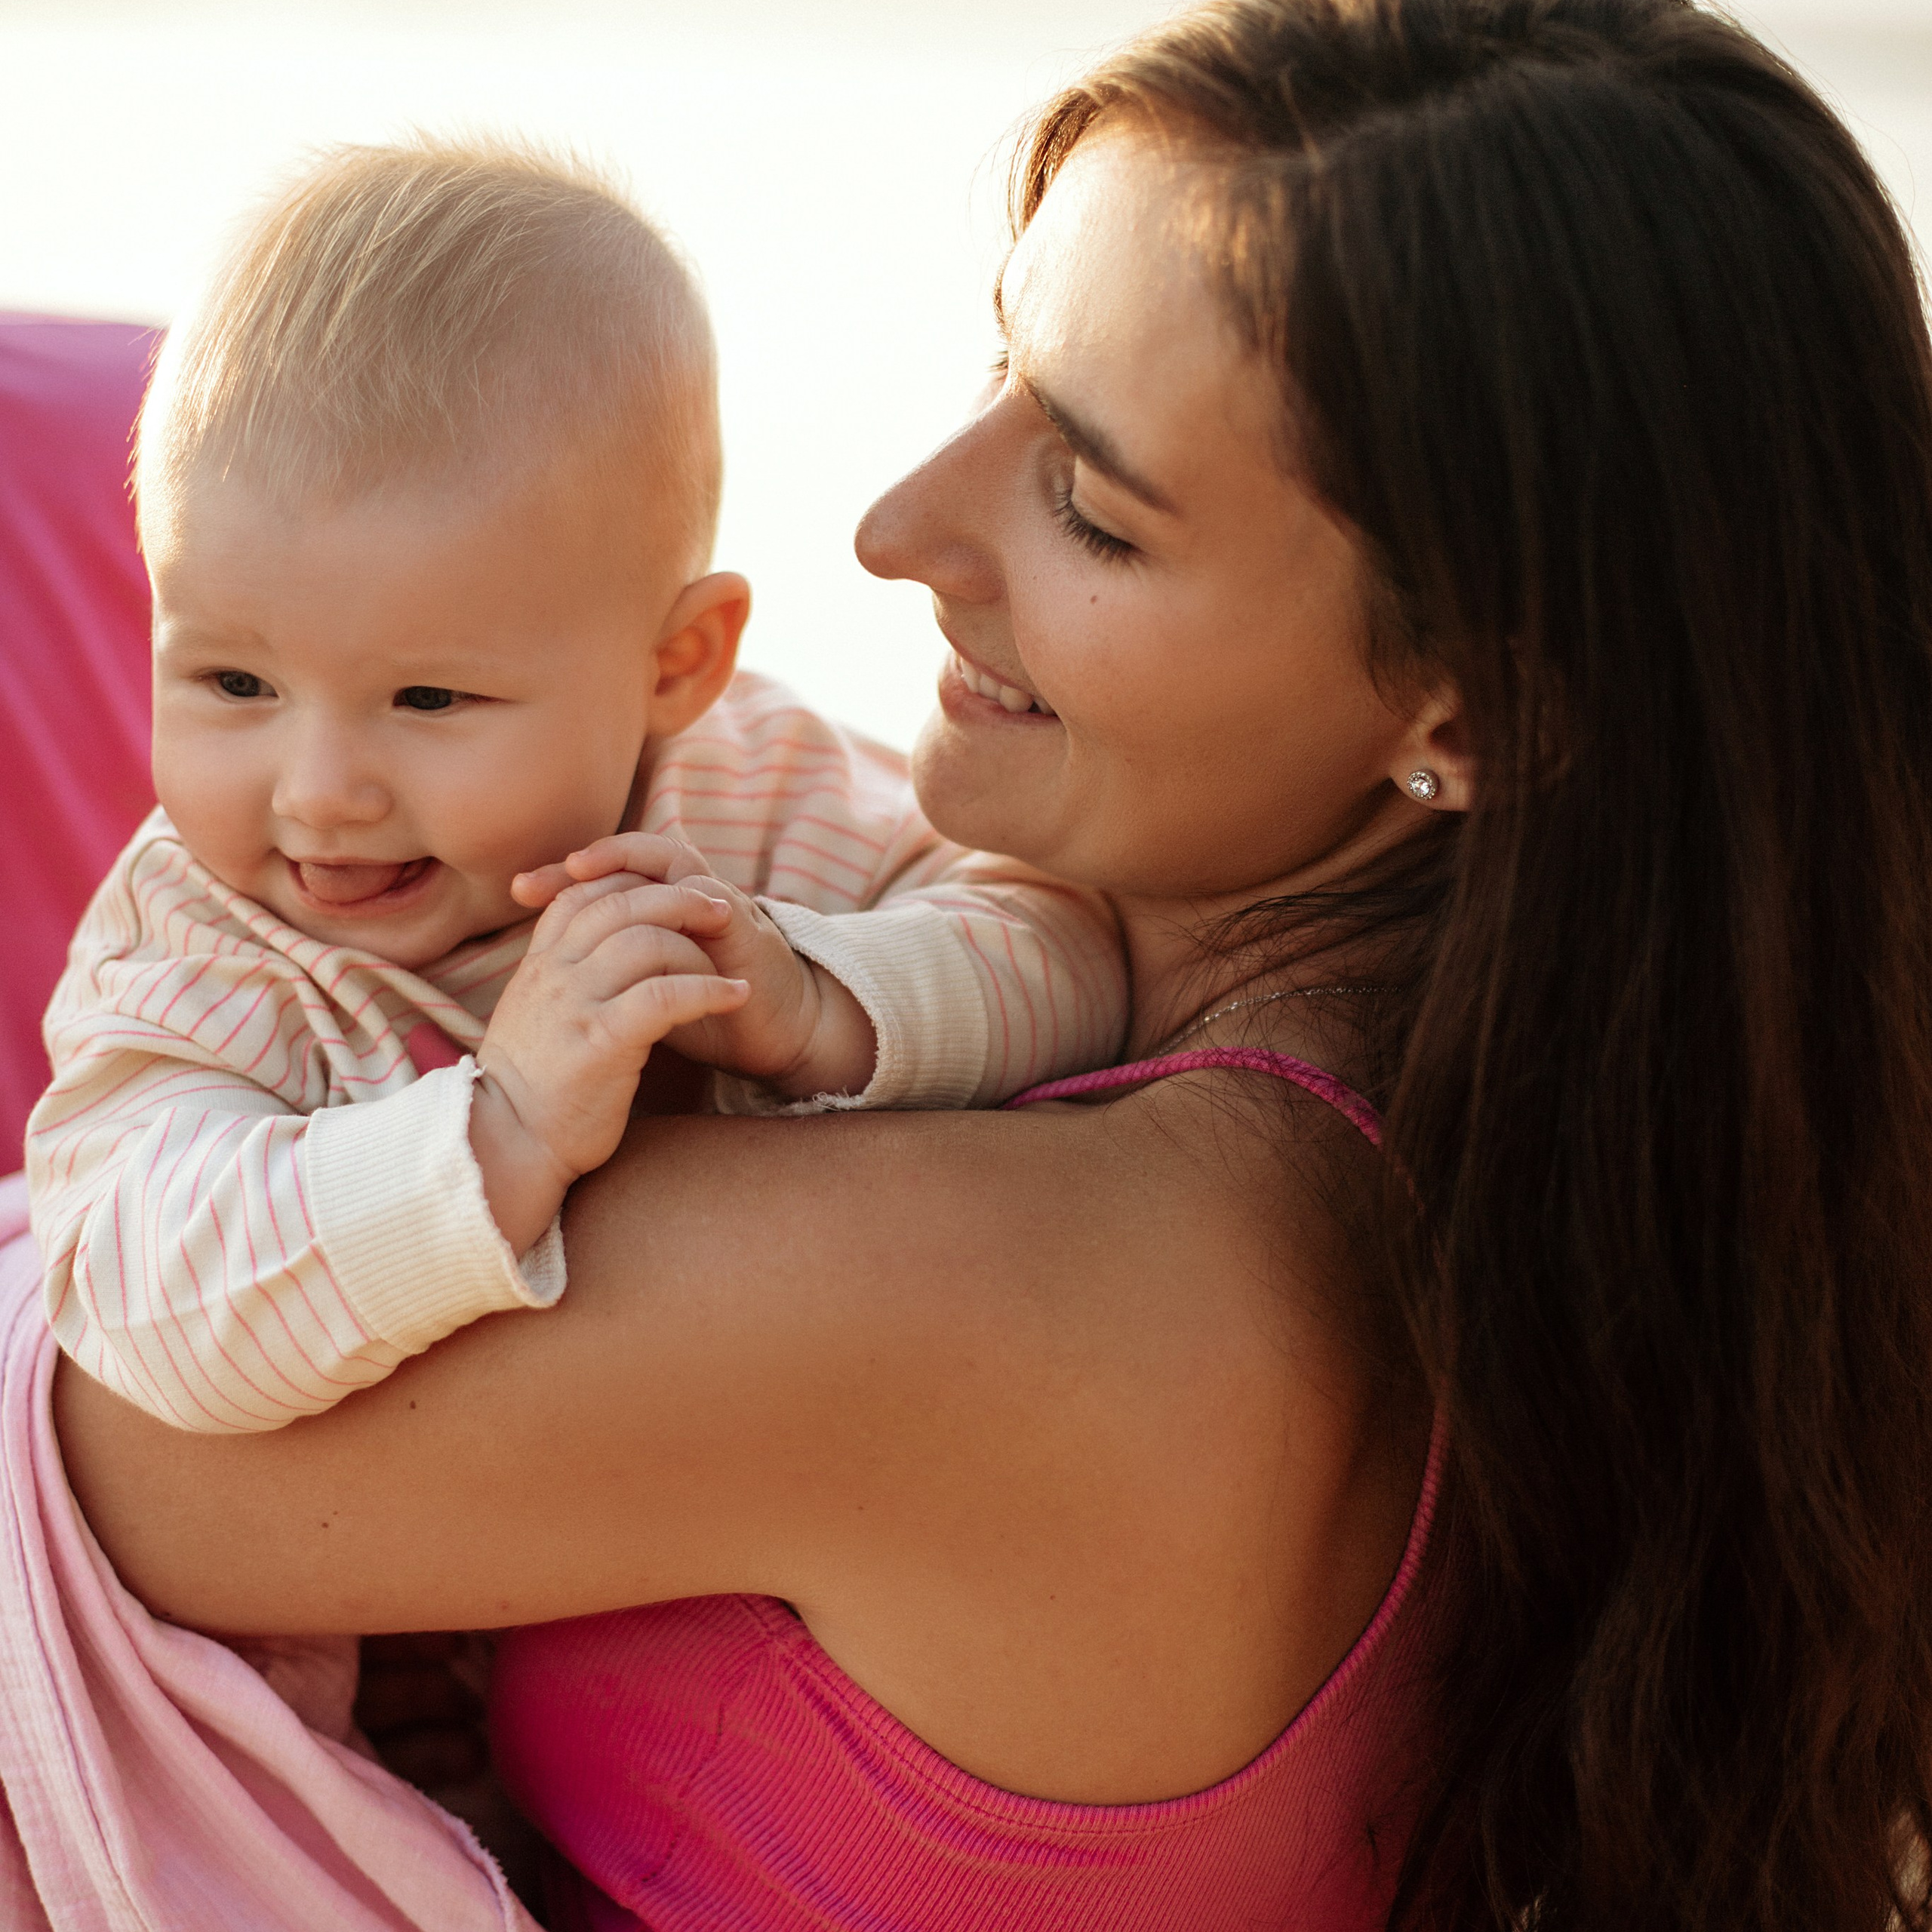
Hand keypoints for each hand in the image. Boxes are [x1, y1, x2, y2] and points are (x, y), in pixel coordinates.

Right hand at [473, 870, 748, 1250]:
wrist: (507, 1145)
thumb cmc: (533, 1089)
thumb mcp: (534, 1017)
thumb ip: (560, 981)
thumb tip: (596, 955)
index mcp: (538, 965)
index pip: (583, 893)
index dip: (631, 880)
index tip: (673, 889)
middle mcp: (553, 974)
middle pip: (621, 904)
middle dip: (676, 899)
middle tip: (718, 910)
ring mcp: (575, 1005)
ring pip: (647, 941)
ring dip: (699, 947)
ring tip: (732, 965)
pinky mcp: (603, 1042)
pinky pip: (666, 995)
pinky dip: (708, 989)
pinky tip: (734, 996)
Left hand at [514, 834, 877, 1100]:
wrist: (774, 1036)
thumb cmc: (704, 1015)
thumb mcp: (642, 991)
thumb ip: (607, 971)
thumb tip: (544, 971)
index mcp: (661, 912)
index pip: (610, 875)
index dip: (566, 878)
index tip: (521, 890)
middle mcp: (690, 899)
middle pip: (637, 854)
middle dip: (589, 859)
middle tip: (544, 876)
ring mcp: (721, 908)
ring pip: (676, 860)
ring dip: (630, 857)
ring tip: (584, 867)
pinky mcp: (748, 932)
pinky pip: (714, 899)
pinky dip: (682, 898)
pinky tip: (646, 906)